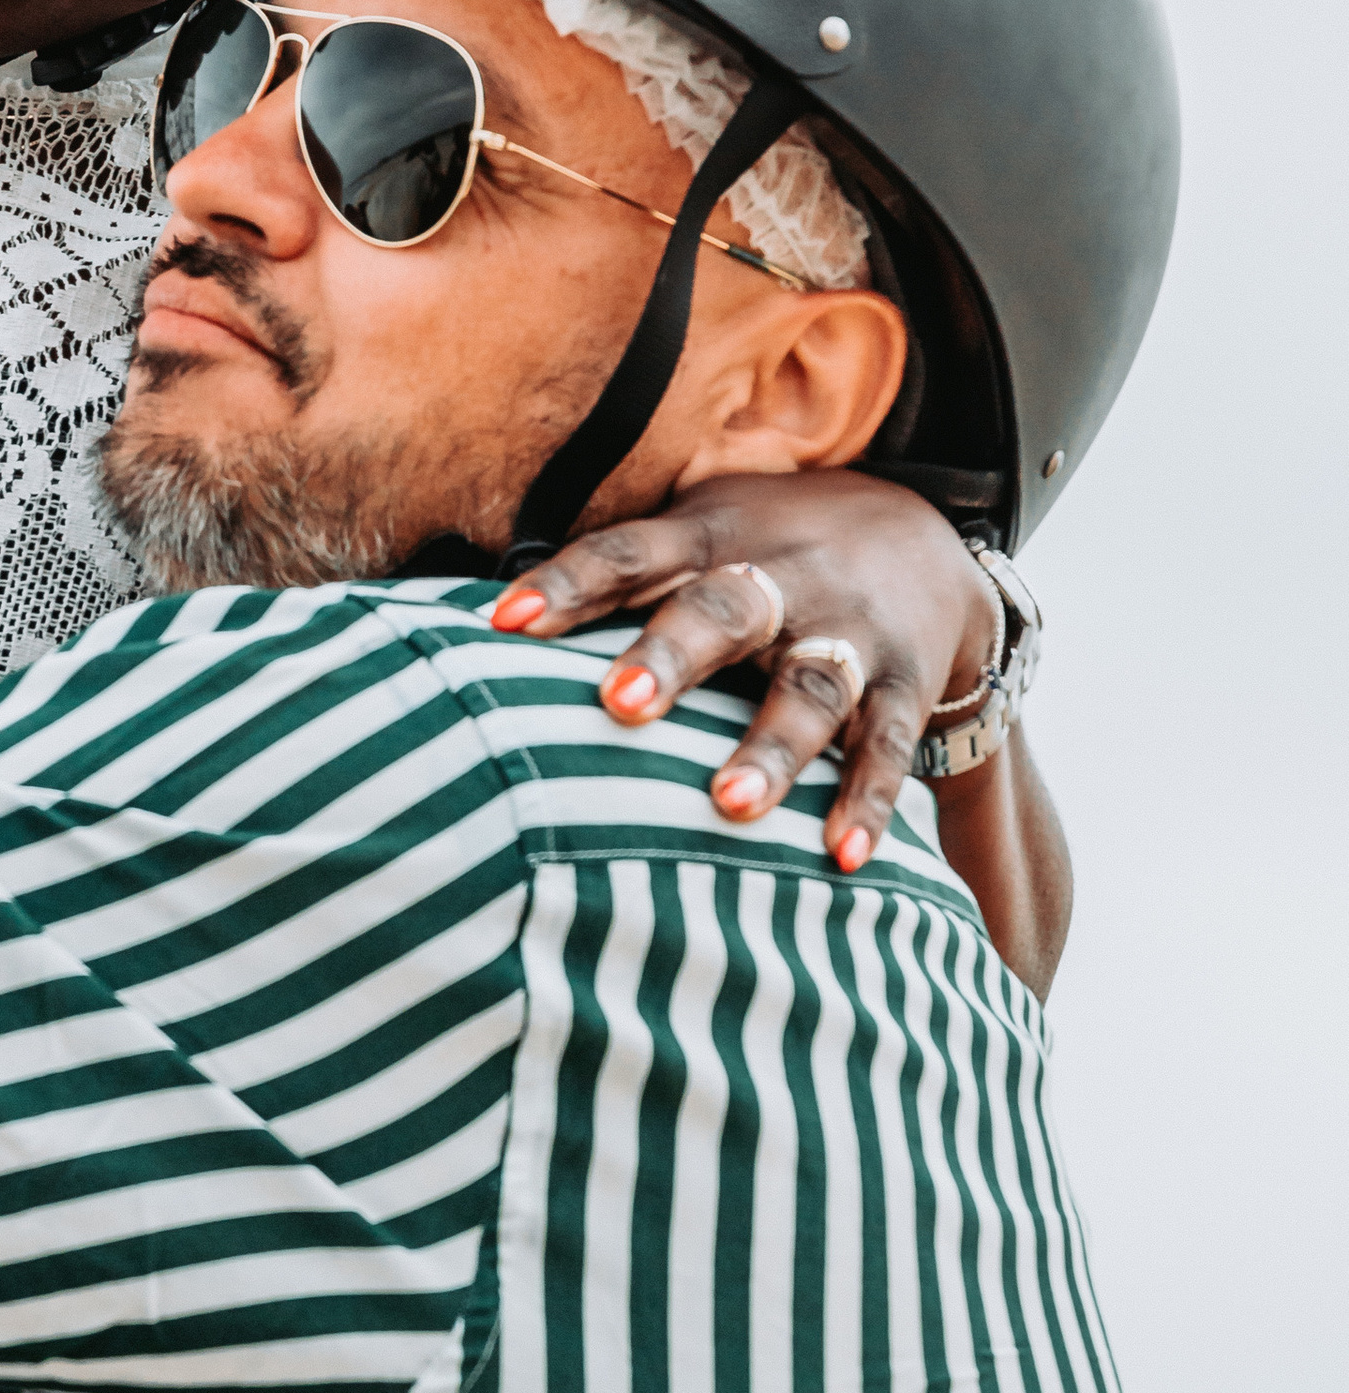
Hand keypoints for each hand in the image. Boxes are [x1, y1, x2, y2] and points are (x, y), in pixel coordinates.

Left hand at [487, 468, 999, 874]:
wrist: (926, 536)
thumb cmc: (763, 549)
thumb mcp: (696, 532)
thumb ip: (609, 577)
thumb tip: (468, 627)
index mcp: (712, 536)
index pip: (628, 554)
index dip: (566, 584)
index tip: (501, 621)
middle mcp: (783, 575)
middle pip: (725, 608)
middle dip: (673, 655)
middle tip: (617, 703)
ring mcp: (849, 628)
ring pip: (811, 684)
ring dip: (771, 746)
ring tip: (729, 808)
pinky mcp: (904, 683)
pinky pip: (888, 744)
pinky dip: (869, 802)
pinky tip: (845, 860)